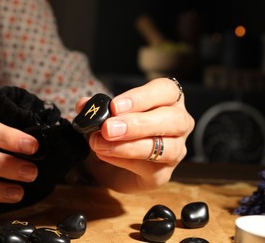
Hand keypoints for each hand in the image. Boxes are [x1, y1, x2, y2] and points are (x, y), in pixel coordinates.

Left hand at [77, 77, 193, 192]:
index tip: (115, 106)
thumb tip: (84, 105)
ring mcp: (176, 149)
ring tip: (102, 144)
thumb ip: (96, 108)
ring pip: (168, 147)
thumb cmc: (116, 132)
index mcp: (168, 100)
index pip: (166, 90)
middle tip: (108, 128)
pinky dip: (125, 160)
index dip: (141, 97)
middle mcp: (179, 123)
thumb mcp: (104, 116)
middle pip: (173, 119)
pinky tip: (105, 155)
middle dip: (138, 123)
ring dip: (132, 146)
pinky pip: (151, 167)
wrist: (111, 165)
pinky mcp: (163, 173)